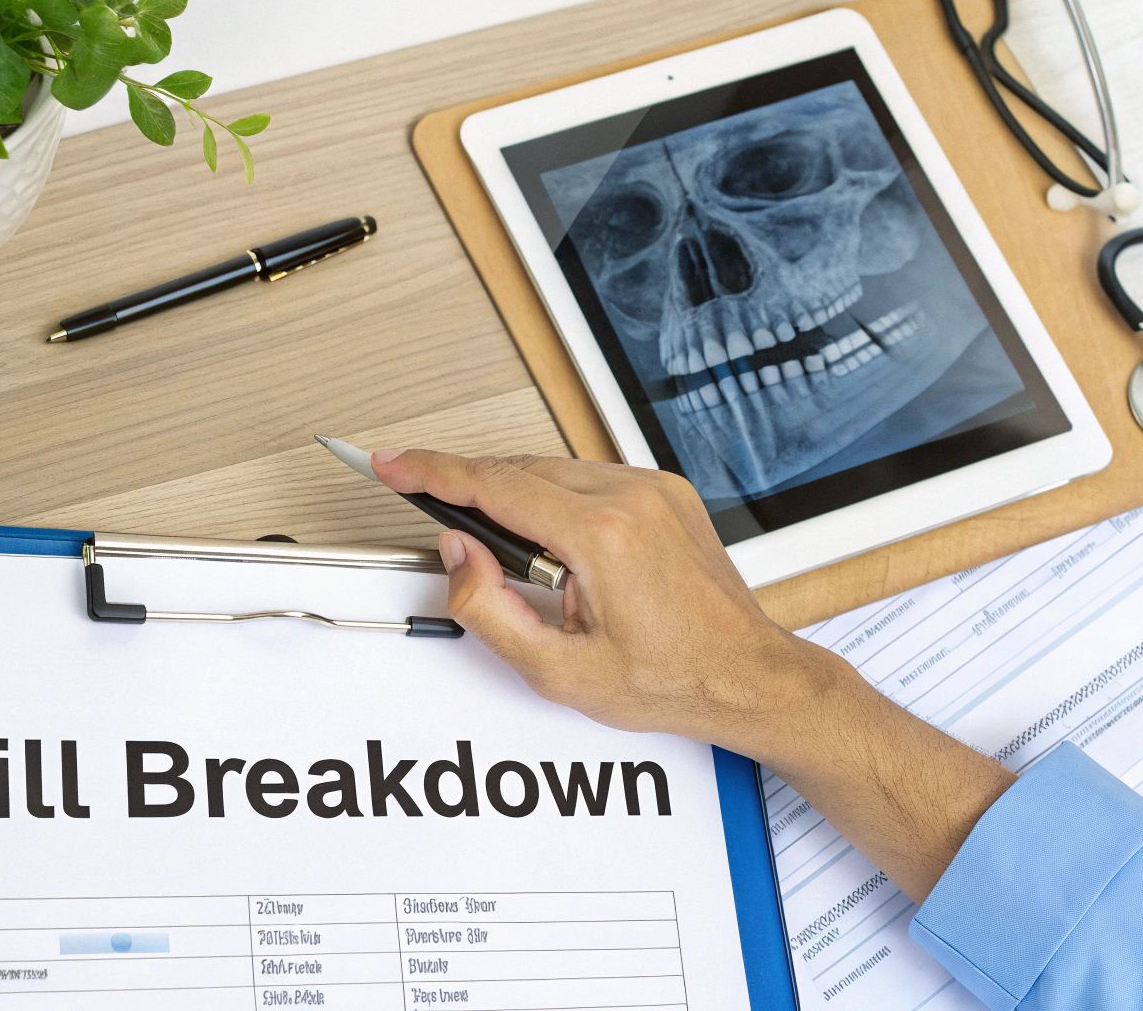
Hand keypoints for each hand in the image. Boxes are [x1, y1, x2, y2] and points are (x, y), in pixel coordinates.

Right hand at [373, 447, 1012, 899]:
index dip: (432, 471)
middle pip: (520, 471)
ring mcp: (654, 490)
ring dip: (513, 495)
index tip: (392, 463)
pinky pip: (590, 479)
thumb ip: (490, 610)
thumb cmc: (672, 680)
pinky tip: (548, 540)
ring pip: (554, 471)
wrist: (749, 676)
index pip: (495, 486)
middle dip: (467, 487)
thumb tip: (459, 555)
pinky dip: (555, 498)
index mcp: (602, 538)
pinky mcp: (668, 493)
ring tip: (497, 547)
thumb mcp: (560, 672)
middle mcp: (631, 499)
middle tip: (427, 506)